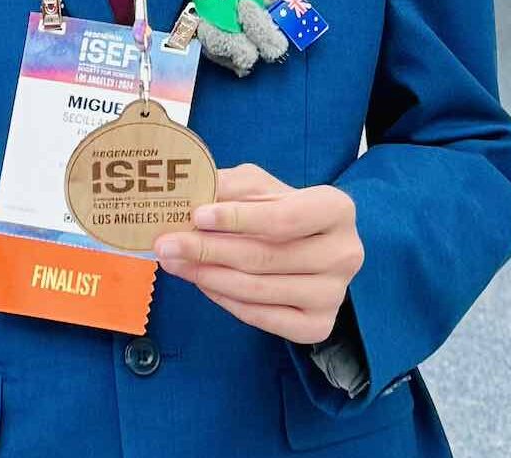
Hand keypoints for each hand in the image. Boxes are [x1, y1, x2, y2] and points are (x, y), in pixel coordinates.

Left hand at [154, 164, 362, 344]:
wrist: (311, 249)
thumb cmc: (280, 210)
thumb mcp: (258, 186)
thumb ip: (229, 185)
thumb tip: (189, 192)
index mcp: (337, 209)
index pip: (284, 218)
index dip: (238, 218)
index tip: (196, 215)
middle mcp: (345, 253)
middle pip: (265, 256)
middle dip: (207, 250)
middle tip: (165, 244)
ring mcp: (334, 294)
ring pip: (258, 290)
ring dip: (207, 276)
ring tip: (172, 262)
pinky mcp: (318, 325)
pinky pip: (262, 317)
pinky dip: (225, 300)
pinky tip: (200, 283)